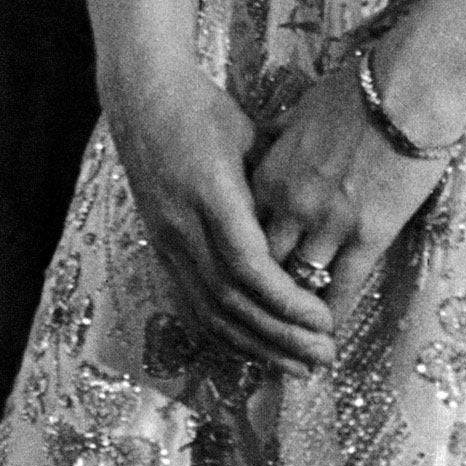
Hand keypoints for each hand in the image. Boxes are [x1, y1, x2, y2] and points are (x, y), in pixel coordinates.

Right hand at [105, 63, 337, 375]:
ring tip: (298, 368)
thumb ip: (279, 178)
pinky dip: (225, 335)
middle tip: (323, 357)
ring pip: (210, 312)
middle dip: (280, 336)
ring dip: (257, 346)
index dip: (287, 303)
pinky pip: (192, 304)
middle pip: (232, 301)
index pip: (248, 268)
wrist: (141, 97)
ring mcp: (166, 242)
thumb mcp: (248, 134)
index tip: (325, 320)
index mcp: (209, 195)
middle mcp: (182, 227)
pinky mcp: (160, 249)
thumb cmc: (202, 108)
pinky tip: (253, 353)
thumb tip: (322, 213)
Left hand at [246, 49, 450, 328]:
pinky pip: (343, 285)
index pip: (244, 230)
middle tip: (259, 319)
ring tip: (293, 335)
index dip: (243, 257)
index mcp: (271, 173)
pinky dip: (331, 312)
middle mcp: (290, 204)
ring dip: (294, 312)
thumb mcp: (304, 114)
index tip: (244, 276)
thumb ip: (287, 145)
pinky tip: (328, 331)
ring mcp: (327, 222)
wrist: (409, 85)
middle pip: (262, 263)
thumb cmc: (361, 87)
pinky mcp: (368, 233)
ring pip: (298, 282)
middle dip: (260, 294)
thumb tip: (280, 151)